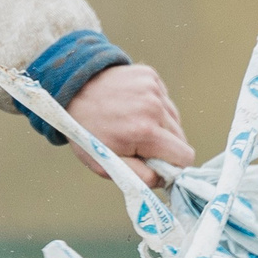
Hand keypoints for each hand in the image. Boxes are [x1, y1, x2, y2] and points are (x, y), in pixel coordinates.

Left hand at [65, 63, 193, 187]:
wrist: (72, 92)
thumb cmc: (88, 132)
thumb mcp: (105, 164)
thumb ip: (139, 176)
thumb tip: (164, 180)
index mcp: (145, 132)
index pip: (184, 157)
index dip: (174, 166)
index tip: (158, 166)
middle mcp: (154, 108)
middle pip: (181, 138)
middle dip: (165, 147)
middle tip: (140, 146)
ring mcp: (154, 89)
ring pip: (174, 119)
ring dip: (160, 127)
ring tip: (134, 125)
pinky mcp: (151, 76)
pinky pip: (165, 100)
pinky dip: (154, 108)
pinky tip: (133, 108)